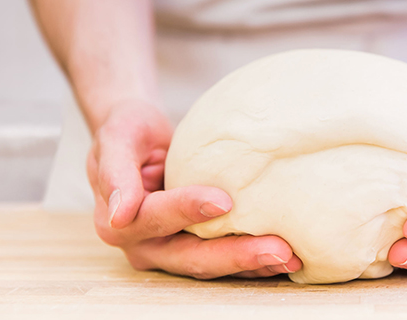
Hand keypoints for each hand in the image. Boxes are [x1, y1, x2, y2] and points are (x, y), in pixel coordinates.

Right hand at [88, 102, 301, 277]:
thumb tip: (119, 216)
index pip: (157, 217)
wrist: (141, 141)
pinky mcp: (193, 250)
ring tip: (290, 259)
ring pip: (211, 266)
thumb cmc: (131, 131)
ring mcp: (171, 252)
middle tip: (278, 250)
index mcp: (119, 223)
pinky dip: (253, 262)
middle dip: (236, 255)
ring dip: (252, 265)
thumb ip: (116, 172)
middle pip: (191, 256)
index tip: (225, 201)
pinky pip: (223, 260)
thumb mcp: (118, 137)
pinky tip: (285, 258)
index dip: (188, 210)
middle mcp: (145, 246)